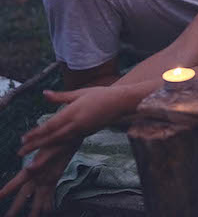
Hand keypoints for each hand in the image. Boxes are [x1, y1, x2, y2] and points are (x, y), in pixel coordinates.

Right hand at [0, 141, 78, 216]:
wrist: (69, 135)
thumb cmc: (57, 141)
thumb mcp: (49, 150)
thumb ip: (39, 161)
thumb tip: (28, 168)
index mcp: (33, 169)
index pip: (17, 182)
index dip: (7, 189)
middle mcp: (37, 175)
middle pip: (24, 194)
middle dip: (17, 206)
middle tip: (8, 216)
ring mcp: (45, 177)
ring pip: (37, 197)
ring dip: (34, 208)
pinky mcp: (54, 176)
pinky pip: (50, 192)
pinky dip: (48, 202)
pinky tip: (47, 210)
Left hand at [18, 86, 136, 156]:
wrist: (121, 103)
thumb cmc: (101, 94)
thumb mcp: (80, 93)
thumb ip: (61, 96)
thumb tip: (44, 94)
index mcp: (73, 112)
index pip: (50, 125)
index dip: (36, 133)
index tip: (23, 139)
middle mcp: (77, 123)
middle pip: (52, 137)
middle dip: (36, 146)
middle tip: (20, 153)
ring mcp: (83, 130)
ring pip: (60, 143)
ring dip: (45, 151)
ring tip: (32, 160)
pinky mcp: (87, 134)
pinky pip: (69, 142)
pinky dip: (58, 148)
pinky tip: (51, 152)